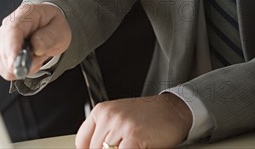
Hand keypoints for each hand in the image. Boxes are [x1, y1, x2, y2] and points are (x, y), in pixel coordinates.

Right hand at [0, 2, 71, 79]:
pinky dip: (17, 71)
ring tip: (35, 56)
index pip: (12, 31)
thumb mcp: (60, 29)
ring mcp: (2, 38)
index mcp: (25, 14)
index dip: (11, 48)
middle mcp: (8, 24)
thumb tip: (36, 47)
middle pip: (4, 50)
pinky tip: (27, 61)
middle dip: (22, 62)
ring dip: (21, 66)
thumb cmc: (52, 24)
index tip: (14, 63)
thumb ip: (49, 37)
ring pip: (3, 63)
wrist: (48, 24)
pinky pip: (3, 69)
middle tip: (40, 56)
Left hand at [75, 93, 191, 148]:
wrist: (172, 110)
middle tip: (121, 148)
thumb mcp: (120, 119)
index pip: (82, 141)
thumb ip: (105, 133)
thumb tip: (97, 148)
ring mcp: (121, 125)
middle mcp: (109, 116)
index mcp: (101, 111)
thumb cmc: (148, 117)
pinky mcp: (133, 135)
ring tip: (128, 147)